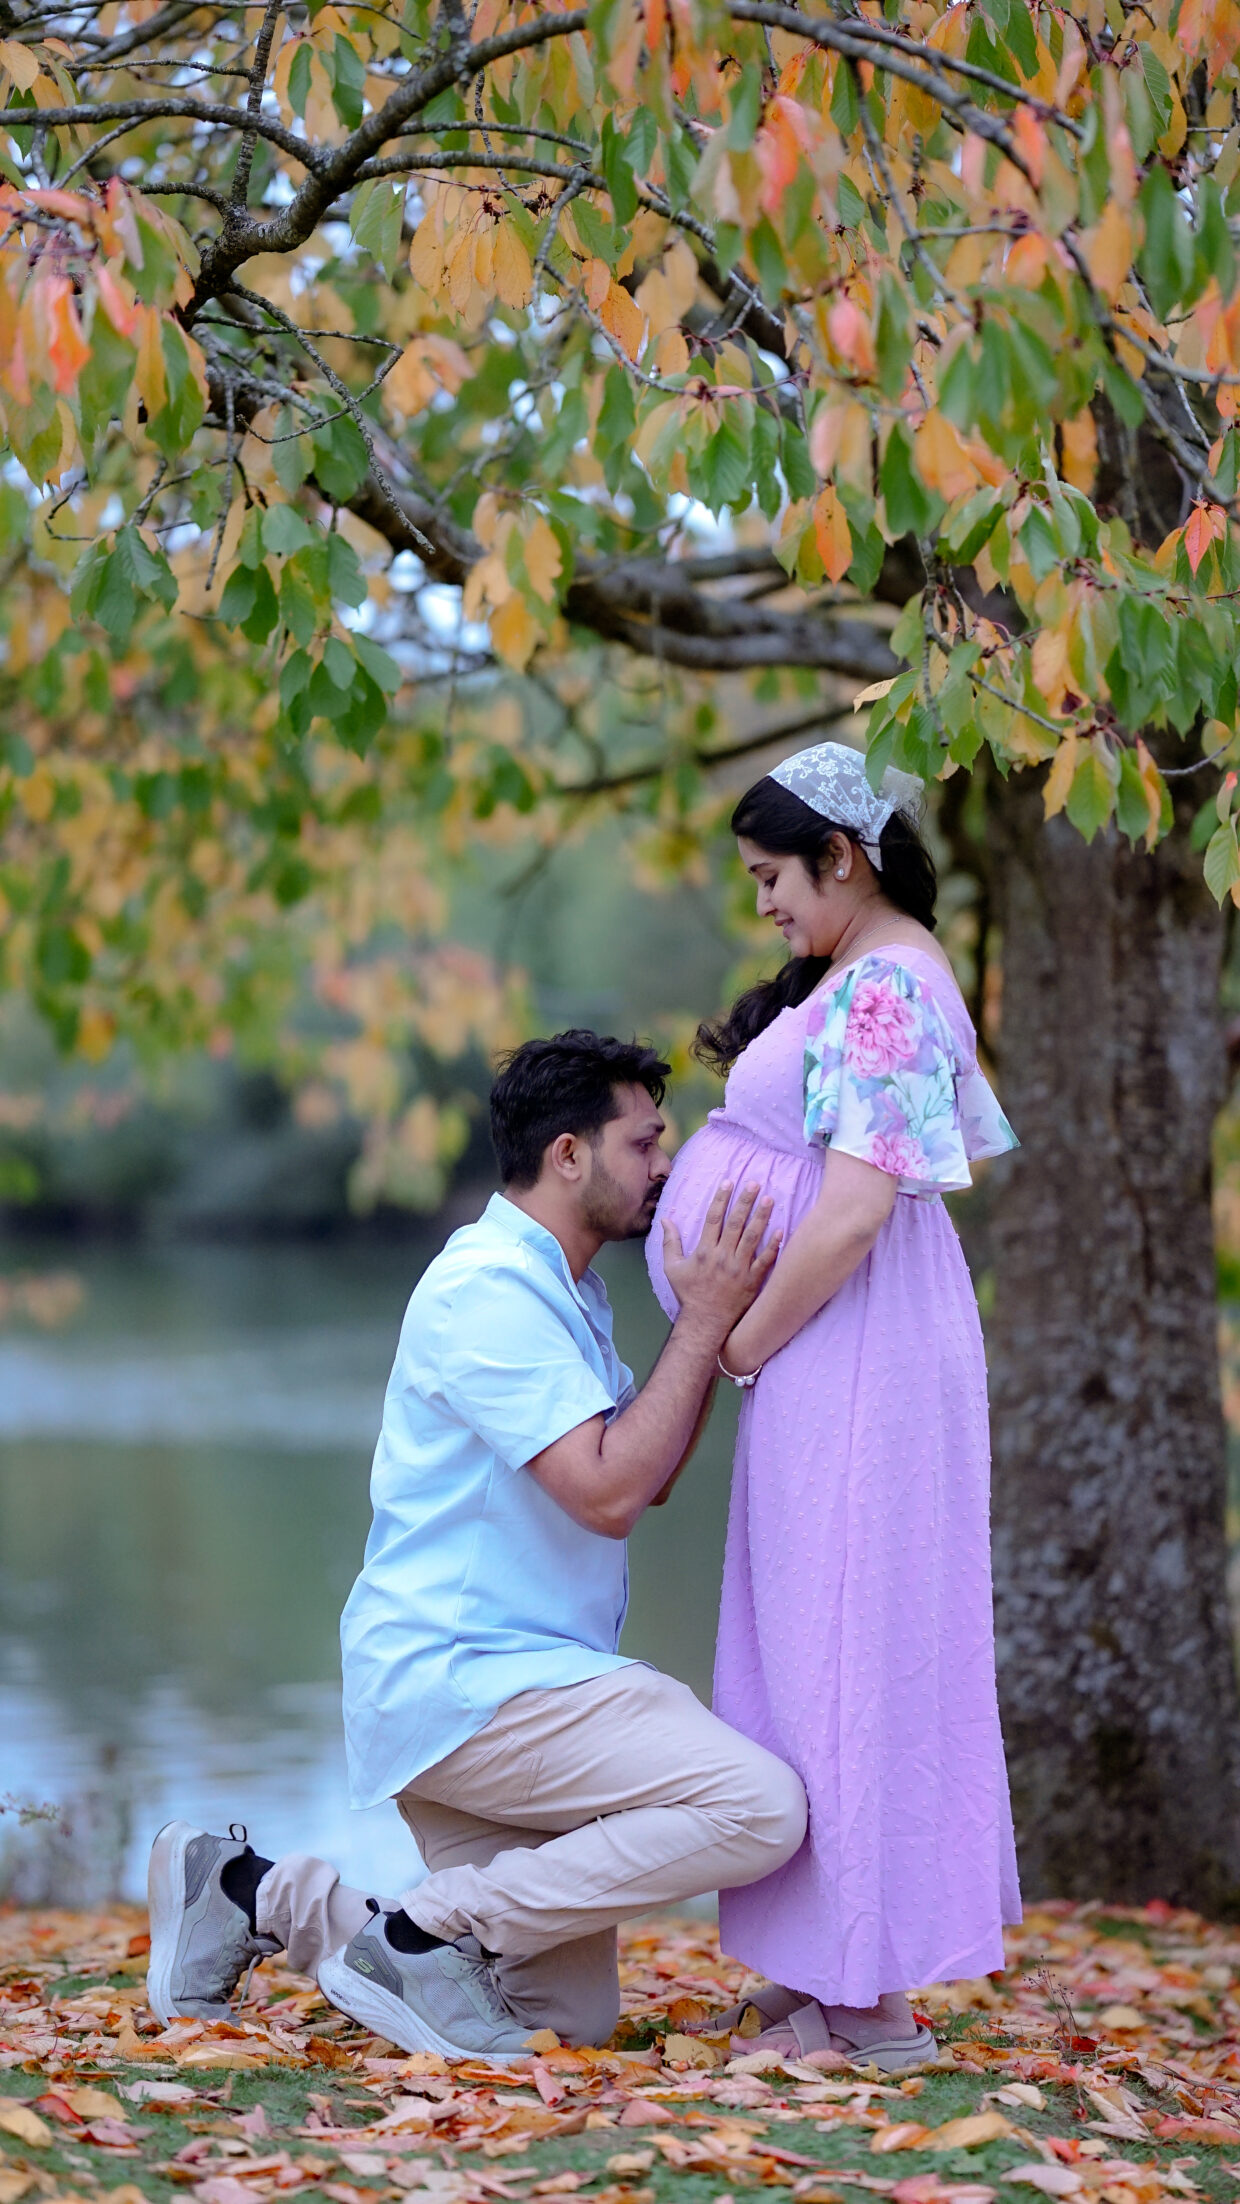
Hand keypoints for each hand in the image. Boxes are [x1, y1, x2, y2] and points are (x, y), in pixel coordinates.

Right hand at [661, 1181, 779, 1344]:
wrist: (705, 1322)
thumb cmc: (689, 1294)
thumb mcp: (672, 1267)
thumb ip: (670, 1242)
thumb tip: (665, 1219)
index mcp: (704, 1251)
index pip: (713, 1218)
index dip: (721, 1198)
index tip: (729, 1182)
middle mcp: (722, 1257)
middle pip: (735, 1223)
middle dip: (745, 1201)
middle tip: (755, 1184)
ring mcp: (739, 1269)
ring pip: (752, 1237)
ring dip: (761, 1217)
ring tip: (769, 1199)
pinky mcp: (752, 1281)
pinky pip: (765, 1261)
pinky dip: (773, 1246)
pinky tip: (781, 1230)